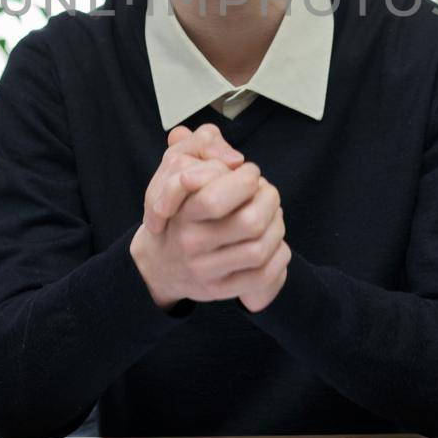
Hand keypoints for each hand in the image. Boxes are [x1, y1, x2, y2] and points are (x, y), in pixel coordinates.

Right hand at [131, 125, 290, 311]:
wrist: (159, 264)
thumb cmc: (177, 210)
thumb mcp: (176, 166)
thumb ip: (201, 146)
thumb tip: (233, 159)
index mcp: (180, 213)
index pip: (214, 197)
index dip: (244, 179)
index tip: (249, 171)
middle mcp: (190, 244)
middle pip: (249, 222)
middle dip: (269, 200)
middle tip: (267, 191)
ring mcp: (206, 271)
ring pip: (259, 249)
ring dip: (277, 226)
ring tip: (273, 214)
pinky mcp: (221, 291)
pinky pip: (262, 277)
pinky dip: (278, 256)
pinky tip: (275, 242)